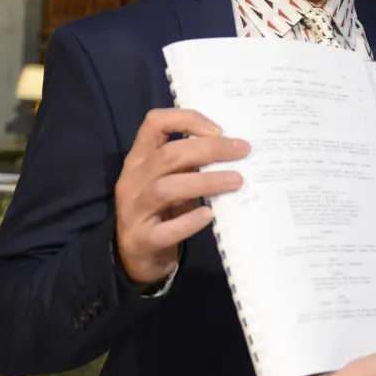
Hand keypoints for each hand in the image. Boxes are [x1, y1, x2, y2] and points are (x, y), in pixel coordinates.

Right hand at [113, 108, 247, 284]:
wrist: (138, 257)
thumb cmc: (162, 210)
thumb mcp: (172, 180)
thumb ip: (191, 164)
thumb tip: (235, 148)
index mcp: (139, 159)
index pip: (154, 122)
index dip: (187, 119)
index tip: (220, 130)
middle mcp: (132, 180)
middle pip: (167, 155)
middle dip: (209, 149)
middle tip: (242, 151)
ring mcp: (134, 211)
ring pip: (165, 189)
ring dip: (205, 182)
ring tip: (236, 181)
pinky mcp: (142, 241)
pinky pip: (164, 230)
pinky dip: (188, 222)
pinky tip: (209, 215)